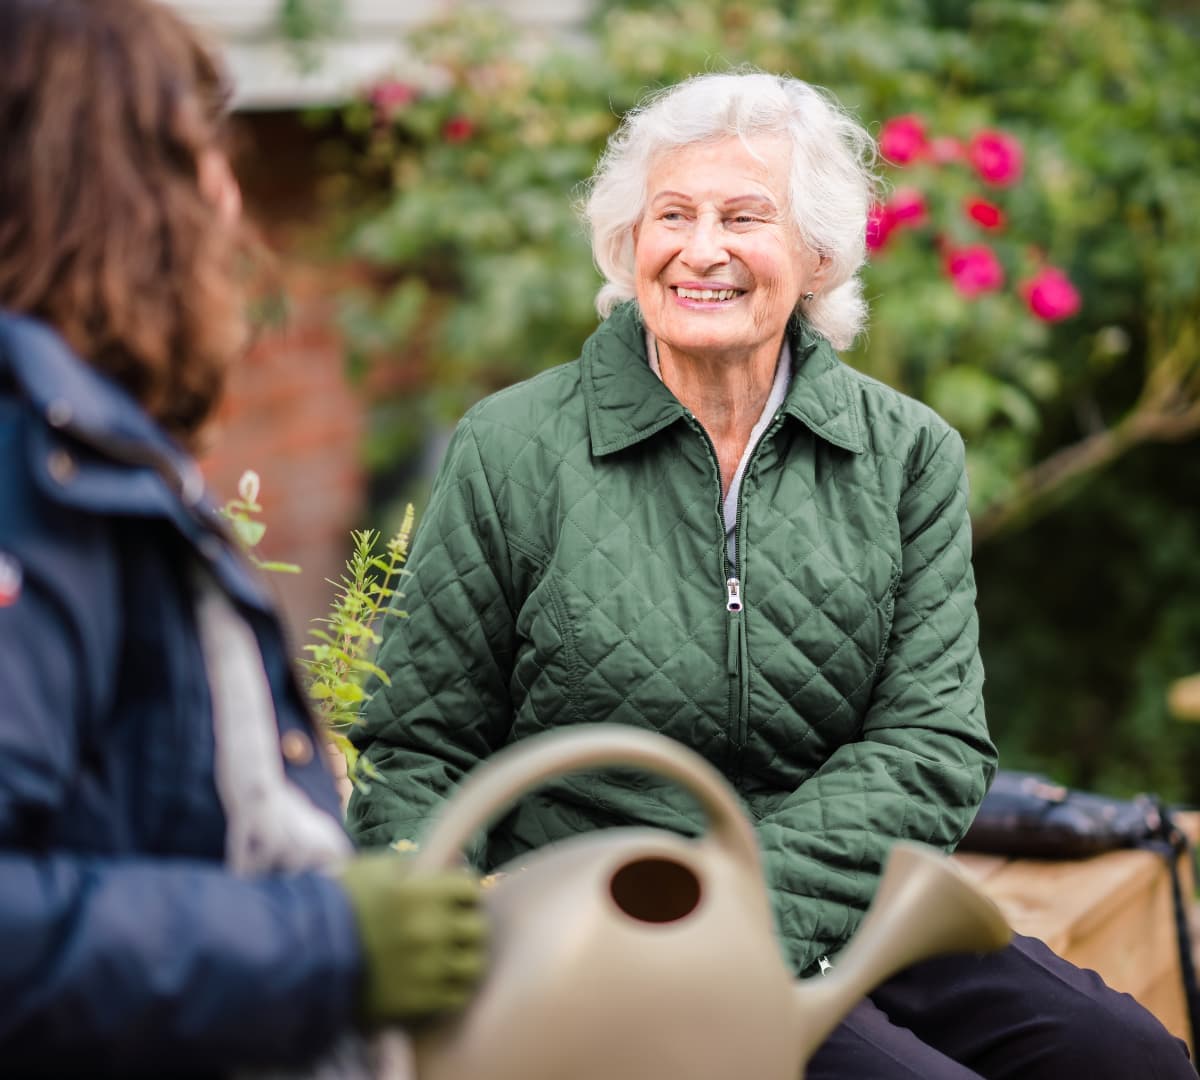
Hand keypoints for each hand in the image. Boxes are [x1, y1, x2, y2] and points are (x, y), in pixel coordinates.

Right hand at [339, 851, 487, 1026]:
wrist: (303, 956)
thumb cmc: (339, 905)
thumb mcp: (376, 870)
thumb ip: (416, 865)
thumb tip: (452, 863)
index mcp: (420, 892)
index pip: (469, 888)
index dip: (462, 893)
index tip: (453, 900)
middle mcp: (429, 929)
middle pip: (476, 927)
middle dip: (466, 925)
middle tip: (452, 929)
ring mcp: (426, 968)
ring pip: (473, 964)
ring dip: (463, 958)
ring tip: (448, 957)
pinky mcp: (417, 1001)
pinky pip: (455, 996)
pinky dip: (451, 988)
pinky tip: (436, 981)